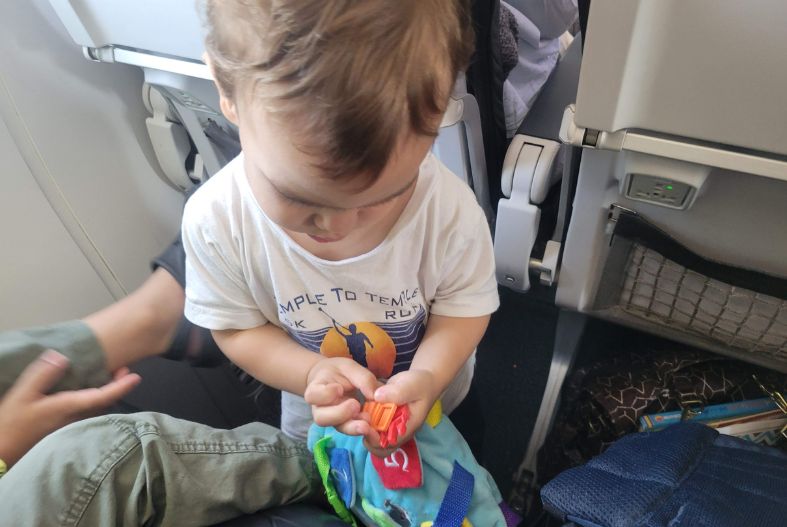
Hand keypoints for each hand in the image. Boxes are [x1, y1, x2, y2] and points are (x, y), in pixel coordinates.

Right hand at [0, 350, 140, 467]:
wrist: (1, 452)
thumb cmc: (12, 423)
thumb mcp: (23, 394)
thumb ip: (42, 374)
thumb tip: (62, 357)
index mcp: (70, 407)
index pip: (104, 396)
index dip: (121, 386)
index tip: (136, 376)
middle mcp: (76, 418)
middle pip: (105, 403)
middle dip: (117, 387)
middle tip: (123, 370)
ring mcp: (72, 426)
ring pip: (98, 409)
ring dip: (107, 393)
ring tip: (110, 377)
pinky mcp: (66, 431)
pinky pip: (88, 414)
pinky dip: (95, 400)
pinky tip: (88, 393)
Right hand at [304, 357, 379, 436]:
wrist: (335, 381)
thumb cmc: (339, 372)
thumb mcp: (349, 368)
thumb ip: (362, 379)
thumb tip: (376, 395)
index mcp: (316, 389)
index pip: (313, 395)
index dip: (325, 394)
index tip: (339, 388)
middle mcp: (321, 408)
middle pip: (322, 418)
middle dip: (340, 414)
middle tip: (355, 405)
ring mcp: (333, 419)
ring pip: (337, 427)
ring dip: (353, 427)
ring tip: (367, 424)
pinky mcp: (346, 424)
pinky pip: (352, 431)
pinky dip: (364, 432)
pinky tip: (374, 430)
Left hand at [369, 369, 437, 455]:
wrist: (422, 381)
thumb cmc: (420, 385)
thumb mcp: (412, 386)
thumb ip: (397, 392)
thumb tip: (377, 396)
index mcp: (405, 429)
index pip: (388, 445)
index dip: (374, 439)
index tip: (366, 424)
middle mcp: (396, 432)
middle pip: (378, 448)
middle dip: (367, 437)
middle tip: (362, 419)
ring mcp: (389, 427)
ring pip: (372, 439)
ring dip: (364, 429)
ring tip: (362, 413)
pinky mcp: (383, 419)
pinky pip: (371, 427)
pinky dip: (365, 420)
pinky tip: (364, 407)